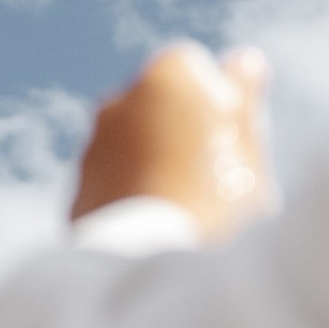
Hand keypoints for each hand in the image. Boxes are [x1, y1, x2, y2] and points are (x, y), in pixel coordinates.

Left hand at [72, 43, 274, 239]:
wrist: (152, 267)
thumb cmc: (217, 201)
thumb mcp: (249, 147)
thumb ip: (245, 97)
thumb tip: (245, 60)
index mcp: (170, 75)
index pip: (198, 74)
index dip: (219, 109)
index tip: (233, 147)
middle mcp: (121, 99)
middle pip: (162, 110)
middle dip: (182, 135)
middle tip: (214, 185)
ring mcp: (94, 146)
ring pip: (136, 149)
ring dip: (155, 167)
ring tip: (185, 214)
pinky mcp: (79, 192)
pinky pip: (114, 187)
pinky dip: (131, 200)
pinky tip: (155, 232)